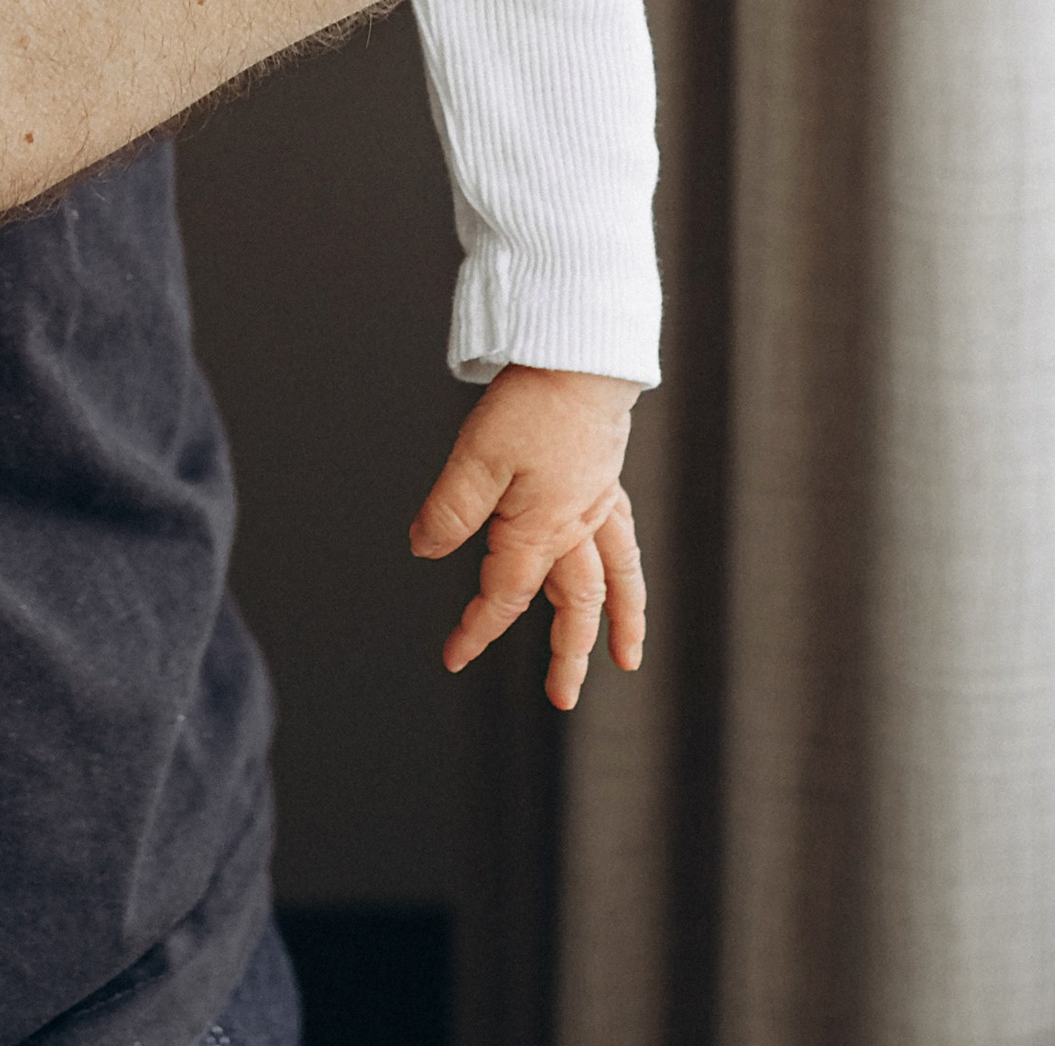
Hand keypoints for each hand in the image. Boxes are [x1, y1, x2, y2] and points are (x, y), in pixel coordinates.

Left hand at [411, 364, 644, 709]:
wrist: (582, 355)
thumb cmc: (532, 402)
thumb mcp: (476, 457)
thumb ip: (451, 510)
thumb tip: (427, 550)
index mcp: (540, 531)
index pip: (505, 597)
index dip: (478, 629)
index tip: (455, 655)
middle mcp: (575, 525)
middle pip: (574, 605)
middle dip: (567, 655)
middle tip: (563, 698)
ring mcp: (597, 501)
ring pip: (614, 578)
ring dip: (620, 620)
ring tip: (628, 656)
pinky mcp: (606, 475)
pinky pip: (623, 537)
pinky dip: (627, 565)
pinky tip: (624, 571)